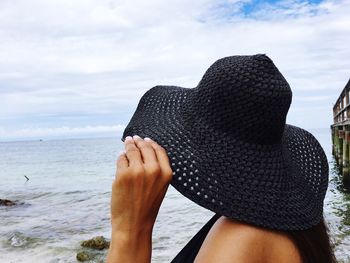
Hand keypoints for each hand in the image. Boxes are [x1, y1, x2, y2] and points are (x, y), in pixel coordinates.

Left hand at [107, 135, 172, 262]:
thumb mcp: (159, 187)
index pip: (159, 150)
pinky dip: (121, 157)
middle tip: (133, 138)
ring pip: (131, 150)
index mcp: (166, 173)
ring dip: (128, 145)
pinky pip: (121, 158)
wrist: (134, 225)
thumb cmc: (146, 207)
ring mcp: (138, 171)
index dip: (151, 142)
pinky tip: (121, 156)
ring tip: (126, 143)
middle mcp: (154, 170)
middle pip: (145, 147)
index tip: (145, 139)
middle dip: (138, 141)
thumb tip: (142, 149)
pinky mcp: (123, 174)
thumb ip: (156, 169)